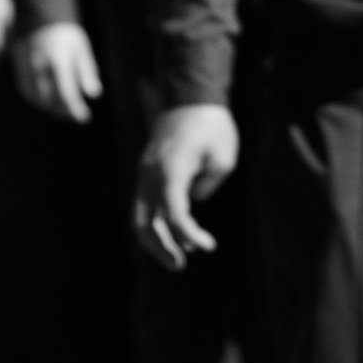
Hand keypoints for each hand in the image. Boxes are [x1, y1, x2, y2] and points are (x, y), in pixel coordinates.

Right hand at [15, 22, 101, 121]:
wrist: (37, 20)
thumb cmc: (65, 35)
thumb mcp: (81, 48)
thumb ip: (87, 70)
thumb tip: (95, 94)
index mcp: (57, 58)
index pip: (66, 90)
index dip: (75, 107)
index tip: (85, 118)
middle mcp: (39, 66)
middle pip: (51, 98)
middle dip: (65, 111)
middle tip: (79, 116)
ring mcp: (26, 70)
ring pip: (39, 99)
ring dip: (53, 109)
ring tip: (68, 113)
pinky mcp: (20, 74)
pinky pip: (30, 95)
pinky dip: (42, 103)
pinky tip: (53, 105)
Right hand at [138, 103, 240, 267]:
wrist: (190, 98)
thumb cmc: (212, 127)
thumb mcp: (223, 157)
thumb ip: (207, 185)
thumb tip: (192, 202)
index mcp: (171, 168)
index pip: (172, 212)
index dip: (188, 234)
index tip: (209, 245)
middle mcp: (151, 173)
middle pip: (145, 221)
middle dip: (161, 247)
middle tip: (181, 265)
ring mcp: (145, 173)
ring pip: (139, 215)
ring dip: (154, 240)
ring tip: (176, 259)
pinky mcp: (147, 173)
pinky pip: (144, 205)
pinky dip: (155, 223)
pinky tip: (173, 237)